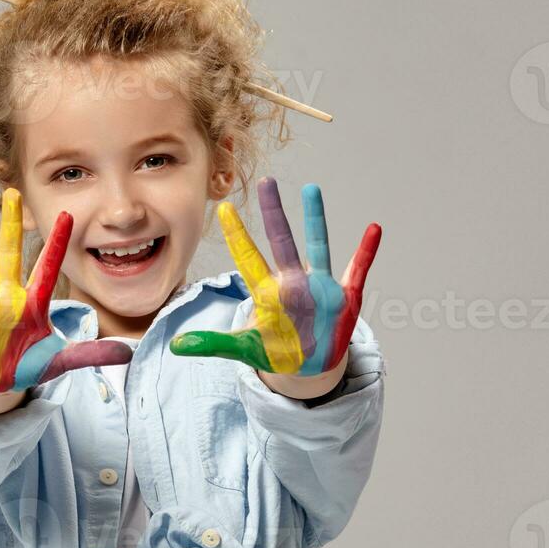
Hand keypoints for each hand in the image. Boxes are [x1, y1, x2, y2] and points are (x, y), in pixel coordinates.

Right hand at [0, 188, 132, 392]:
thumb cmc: (28, 364)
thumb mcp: (59, 361)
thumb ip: (89, 354)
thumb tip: (126, 352)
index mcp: (32, 304)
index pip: (48, 267)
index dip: (58, 243)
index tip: (68, 214)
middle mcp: (7, 297)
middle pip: (10, 255)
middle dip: (12, 226)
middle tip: (13, 192)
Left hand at [169, 176, 380, 375]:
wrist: (309, 366)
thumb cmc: (276, 351)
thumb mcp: (243, 349)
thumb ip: (211, 344)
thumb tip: (174, 347)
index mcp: (267, 293)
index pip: (248, 258)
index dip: (238, 235)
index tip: (224, 208)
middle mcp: (292, 282)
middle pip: (281, 241)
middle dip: (273, 213)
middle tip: (266, 181)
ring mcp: (319, 287)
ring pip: (318, 245)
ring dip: (316, 219)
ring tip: (312, 189)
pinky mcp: (343, 297)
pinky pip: (357, 270)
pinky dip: (366, 251)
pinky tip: (374, 229)